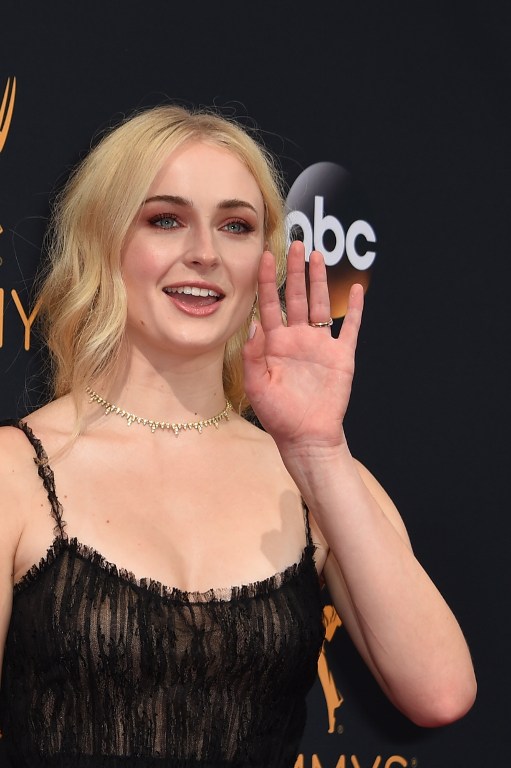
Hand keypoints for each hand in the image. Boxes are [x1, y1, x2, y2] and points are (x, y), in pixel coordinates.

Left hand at [242, 240, 363, 452]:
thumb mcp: (257, 386)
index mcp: (274, 344)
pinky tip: (356, 289)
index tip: (265, 255)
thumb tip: (253, 324)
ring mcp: (320, 346)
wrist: (307, 437)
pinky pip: (349, 327)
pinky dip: (354, 309)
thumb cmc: (278, 416)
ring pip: (319, 304)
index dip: (267, 280)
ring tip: (318, 256)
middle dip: (295, 270)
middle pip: (295, 297)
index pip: (268, 304)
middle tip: (296, 243)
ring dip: (319, 281)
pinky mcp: (341, 356)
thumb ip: (253, 355)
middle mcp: (297, 339)